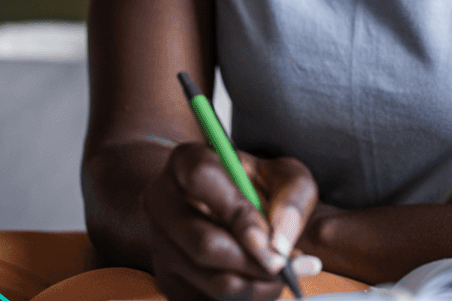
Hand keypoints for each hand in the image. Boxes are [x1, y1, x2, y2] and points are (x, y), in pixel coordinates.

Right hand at [142, 142, 320, 299]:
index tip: (273, 238)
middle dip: (257, 263)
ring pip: (212, 280)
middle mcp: (161, 201)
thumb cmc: (254, 188)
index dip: (240, 212)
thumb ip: (292, 195)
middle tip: (287, 266)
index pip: (202, 178)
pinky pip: (211, 300)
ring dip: (258, 285)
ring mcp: (159, 244)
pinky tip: (259, 281)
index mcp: (185, 162)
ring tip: (282, 273)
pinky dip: (247, 297)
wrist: (222, 209)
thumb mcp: (281, 175)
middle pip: (206, 244)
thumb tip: (280, 243)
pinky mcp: (168, 281)